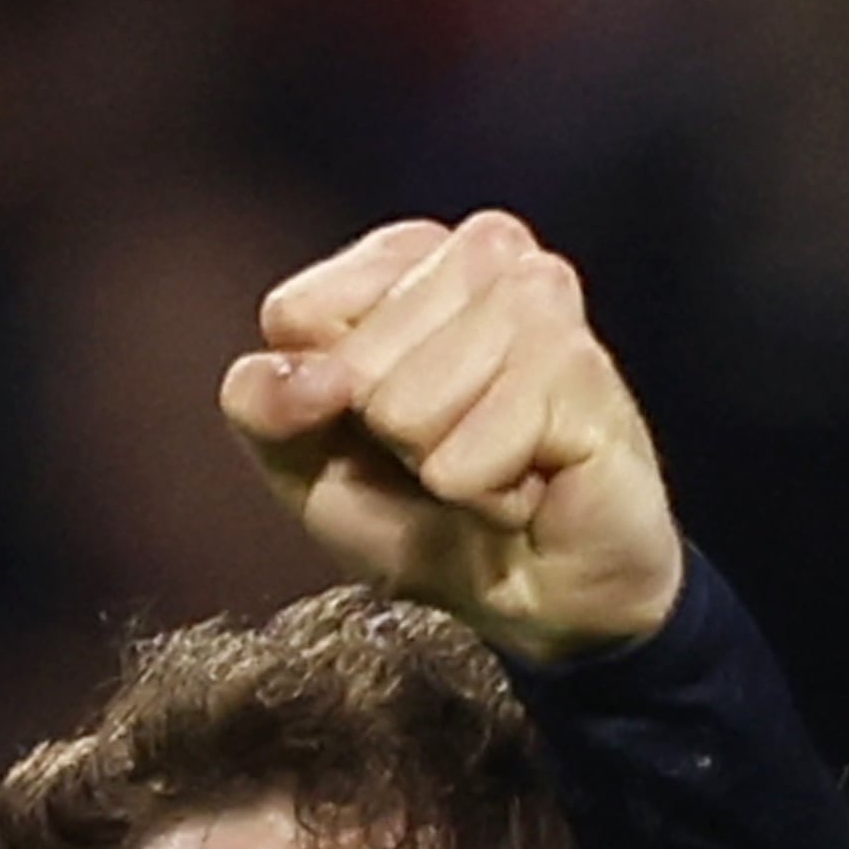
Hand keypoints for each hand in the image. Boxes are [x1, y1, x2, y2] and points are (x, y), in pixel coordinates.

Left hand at [220, 212, 684, 662]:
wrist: (530, 594)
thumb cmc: (427, 512)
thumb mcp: (308, 461)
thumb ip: (262, 402)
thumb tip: (295, 378)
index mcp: (408, 259)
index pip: (300, 312)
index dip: (317, 395)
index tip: (371, 424)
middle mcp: (484, 255)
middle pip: (358, 360)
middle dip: (384, 433)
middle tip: (443, 452)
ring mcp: (543, 300)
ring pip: (414, 399)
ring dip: (436, 463)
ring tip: (485, 465)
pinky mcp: (586, 369)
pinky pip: (472, 452)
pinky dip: (482, 492)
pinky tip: (527, 484)